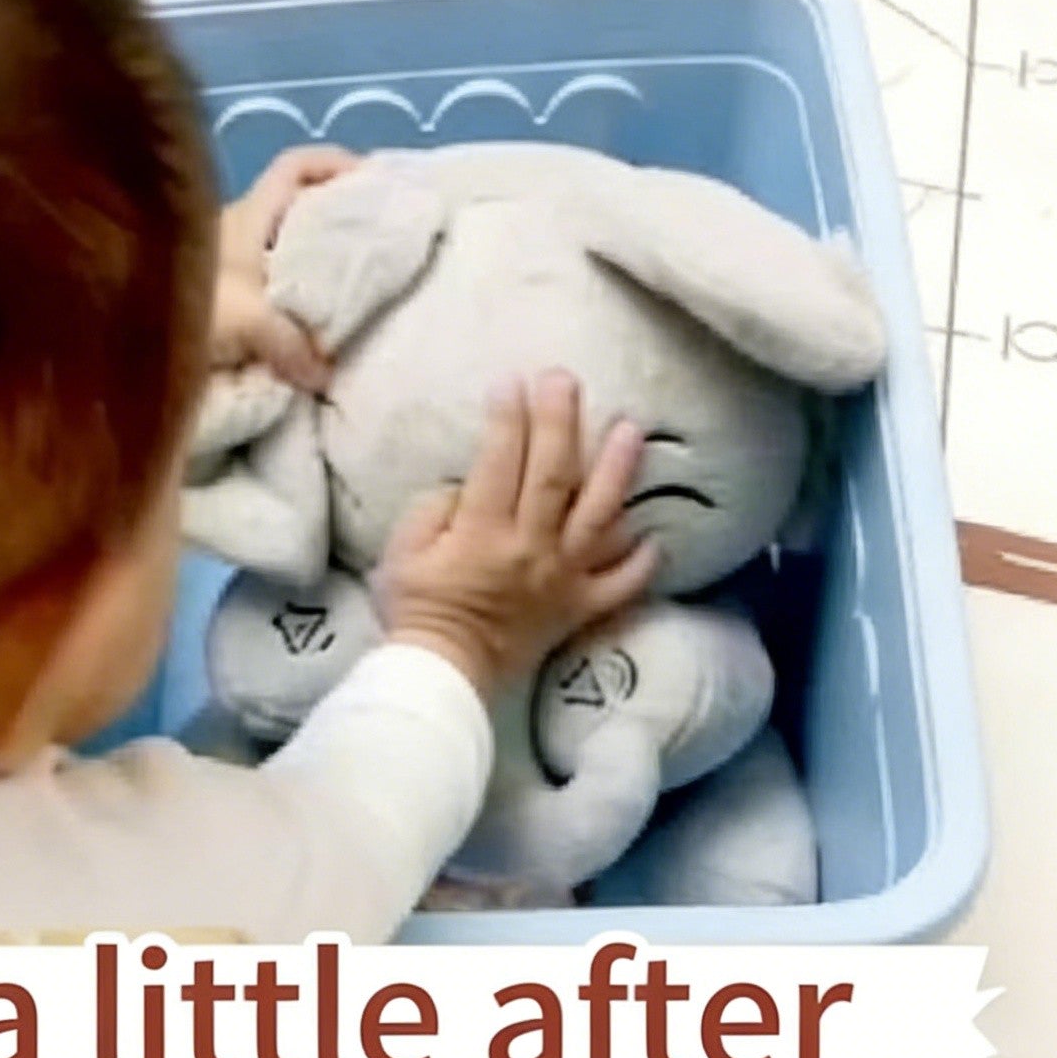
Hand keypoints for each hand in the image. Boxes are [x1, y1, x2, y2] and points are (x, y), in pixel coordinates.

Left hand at [209, 145, 358, 391]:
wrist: (127, 343)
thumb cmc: (190, 308)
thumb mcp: (250, 319)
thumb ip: (293, 343)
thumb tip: (326, 377)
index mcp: (247, 215)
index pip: (294, 166)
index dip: (333, 163)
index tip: (370, 179)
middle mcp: (234, 231)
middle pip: (291, 209)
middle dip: (329, 220)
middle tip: (369, 243)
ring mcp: (222, 264)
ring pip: (277, 253)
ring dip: (308, 268)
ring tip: (346, 291)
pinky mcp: (214, 300)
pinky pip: (263, 293)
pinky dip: (287, 305)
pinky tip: (306, 328)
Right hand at [375, 372, 658, 697]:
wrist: (443, 677)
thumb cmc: (417, 613)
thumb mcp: (403, 553)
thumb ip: (434, 510)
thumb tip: (467, 486)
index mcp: (483, 533)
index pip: (499, 461)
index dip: (507, 417)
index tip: (511, 382)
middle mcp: (531, 549)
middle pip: (553, 474)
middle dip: (559, 420)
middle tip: (564, 379)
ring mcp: (562, 579)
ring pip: (598, 517)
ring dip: (616, 470)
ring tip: (630, 429)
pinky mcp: (578, 609)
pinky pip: (619, 584)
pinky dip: (641, 561)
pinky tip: (653, 534)